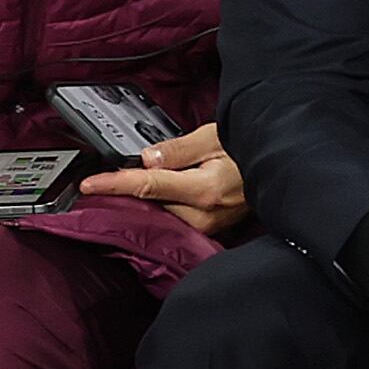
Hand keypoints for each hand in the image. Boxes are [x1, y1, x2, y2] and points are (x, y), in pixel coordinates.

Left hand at [78, 119, 245, 232]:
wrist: (280, 170)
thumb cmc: (251, 150)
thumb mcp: (214, 137)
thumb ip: (177, 150)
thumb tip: (145, 158)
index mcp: (203, 189)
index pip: (146, 186)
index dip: (114, 184)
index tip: (88, 185)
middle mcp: (203, 215)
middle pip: (149, 202)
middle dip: (130, 187)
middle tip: (111, 174)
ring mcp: (206, 227)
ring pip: (160, 211)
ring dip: (147, 196)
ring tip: (146, 178)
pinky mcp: (208, 230)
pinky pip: (175, 216)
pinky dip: (162, 203)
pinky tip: (162, 191)